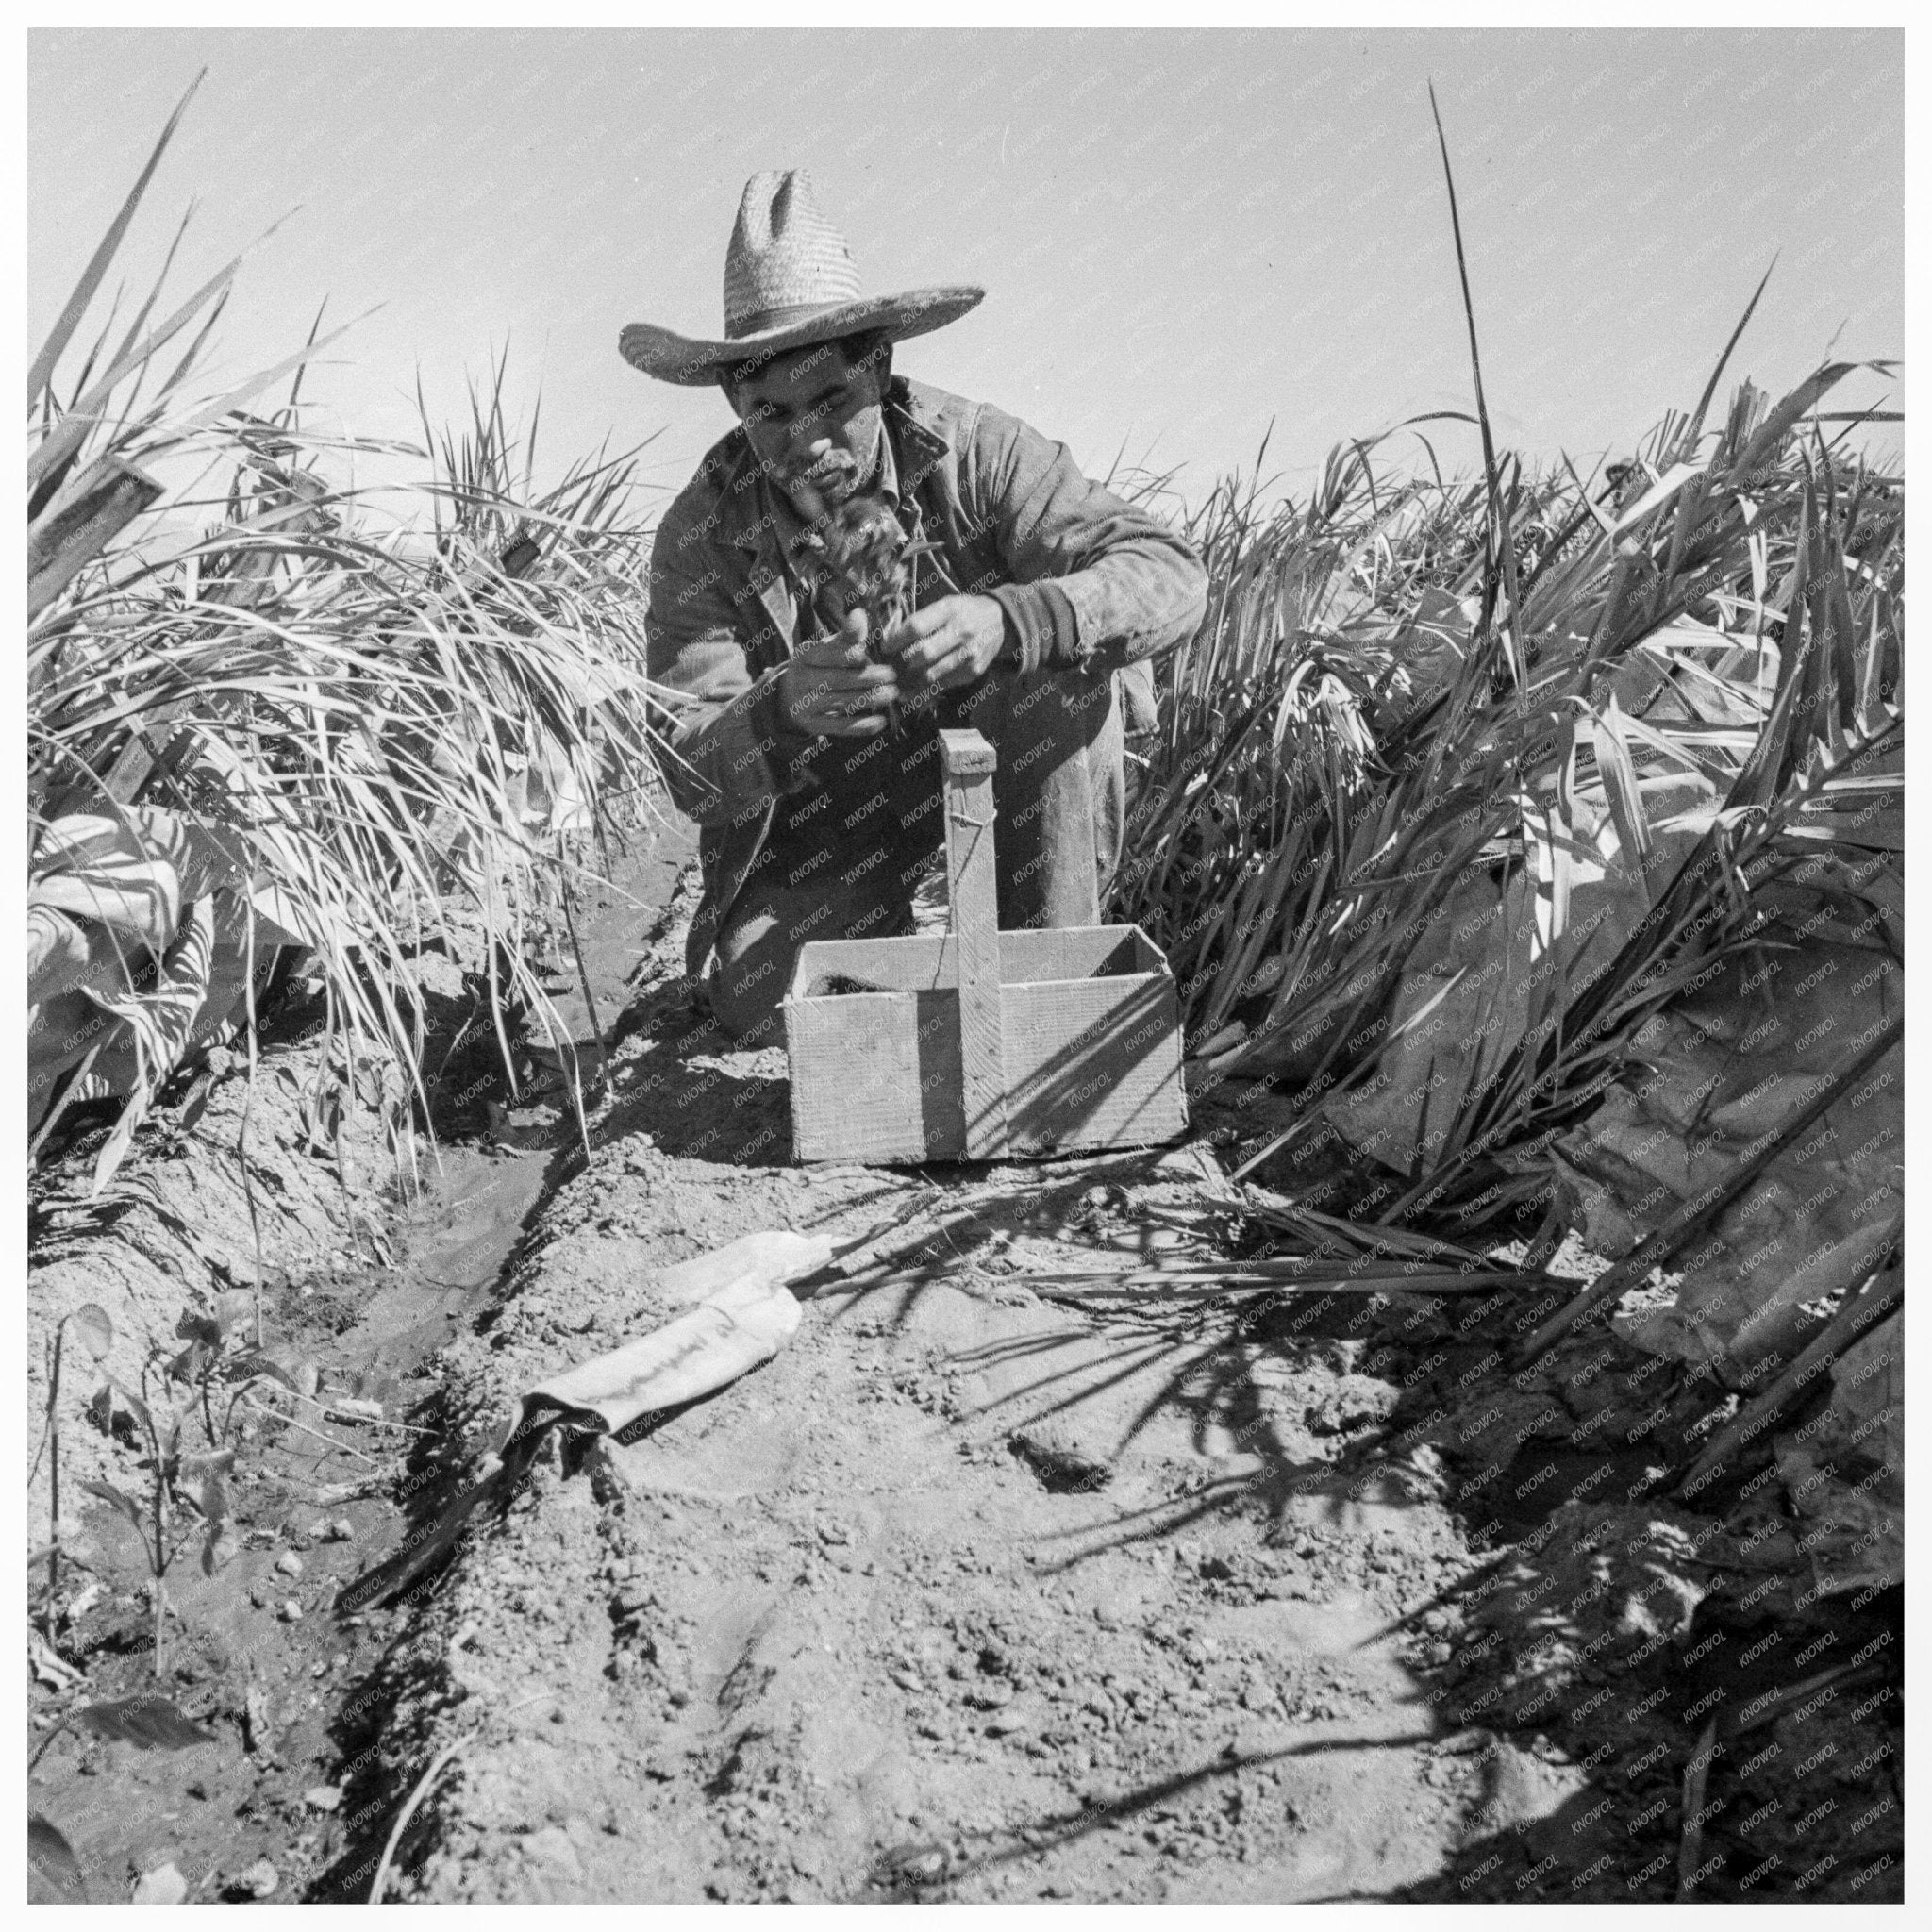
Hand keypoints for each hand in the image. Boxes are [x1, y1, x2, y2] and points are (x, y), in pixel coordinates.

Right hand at [778, 610, 899, 737]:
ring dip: (868, 698)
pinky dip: (861, 726)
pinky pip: (839, 727)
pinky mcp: (813, 725)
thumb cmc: (820, 666)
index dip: (848, 654)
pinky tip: (881, 722)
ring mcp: (804, 705)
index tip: (868, 655)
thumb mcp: (829, 647)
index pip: (826, 654)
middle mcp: (800, 680)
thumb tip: (859, 613)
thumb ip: (848, 634)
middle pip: (836, 679)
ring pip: (839, 702)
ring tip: (892, 694)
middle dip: (866, 678)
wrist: (791, 697)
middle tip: (892, 675)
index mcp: (804, 655)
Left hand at [881, 594, 1009, 691]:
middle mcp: (962, 631)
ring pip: (932, 674)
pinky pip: (944, 685)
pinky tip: (913, 693)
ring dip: (911, 681)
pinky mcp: (973, 671)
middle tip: (892, 667)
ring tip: (898, 684)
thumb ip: (922, 619)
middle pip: (923, 653)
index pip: (916, 627)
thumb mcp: (945, 604)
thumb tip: (891, 640)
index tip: (885, 647)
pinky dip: (926, 690)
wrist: (999, 620)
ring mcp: (969, 653)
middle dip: (904, 662)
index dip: (896, 640)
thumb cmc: (963, 611)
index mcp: (950, 610)